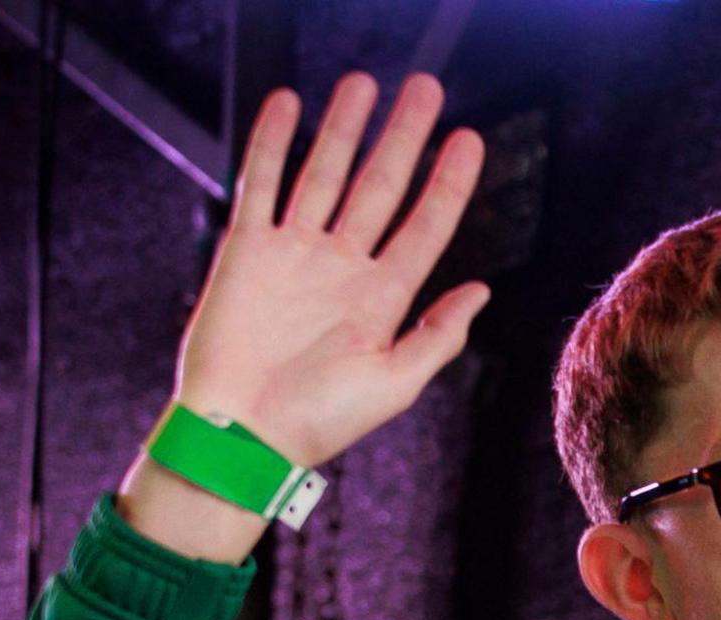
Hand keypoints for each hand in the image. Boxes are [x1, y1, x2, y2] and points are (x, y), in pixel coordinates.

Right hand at [123, 72, 489, 556]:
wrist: (240, 435)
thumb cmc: (317, 423)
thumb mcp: (394, 385)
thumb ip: (436, 336)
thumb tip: (480, 292)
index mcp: (383, 299)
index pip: (425, 225)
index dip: (448, 182)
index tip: (469, 139)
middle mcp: (343, 268)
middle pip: (381, 186)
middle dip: (403, 137)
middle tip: (426, 88)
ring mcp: (295, 254)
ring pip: (325, 173)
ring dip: (344, 129)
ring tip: (363, 83)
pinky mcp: (247, 250)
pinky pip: (262, 184)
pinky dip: (273, 143)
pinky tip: (288, 104)